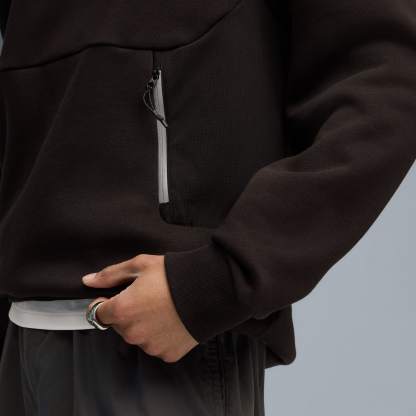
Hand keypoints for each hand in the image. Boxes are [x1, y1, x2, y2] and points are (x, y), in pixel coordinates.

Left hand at [82, 254, 197, 362]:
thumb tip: (88, 280)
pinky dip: (161, 335)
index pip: (98, 314)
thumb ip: (111, 274)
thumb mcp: (141, 265)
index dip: (106, 303)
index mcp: (122, 310)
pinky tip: (172, 320)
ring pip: (138, 336)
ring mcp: (150, 346)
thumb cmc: (174, 276)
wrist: (208, 291)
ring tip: (163, 308)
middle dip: (128, 313)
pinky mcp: (167, 354)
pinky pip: (156, 345)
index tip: (119, 296)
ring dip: (144, 325)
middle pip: (119, 325)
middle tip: (147, 298)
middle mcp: (132, 333)